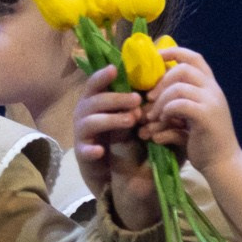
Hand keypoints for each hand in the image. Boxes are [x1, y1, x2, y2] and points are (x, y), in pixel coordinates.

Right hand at [73, 65, 157, 225]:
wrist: (119, 173)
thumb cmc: (126, 137)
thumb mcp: (133, 116)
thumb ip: (138, 101)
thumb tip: (159, 81)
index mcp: (96, 100)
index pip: (95, 83)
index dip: (103, 75)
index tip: (116, 69)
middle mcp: (85, 113)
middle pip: (95, 100)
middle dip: (116, 98)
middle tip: (137, 100)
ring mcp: (83, 133)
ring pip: (91, 121)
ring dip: (111, 119)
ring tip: (131, 121)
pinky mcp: (83, 154)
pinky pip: (84, 150)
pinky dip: (91, 149)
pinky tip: (100, 151)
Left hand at [138, 47, 241, 170]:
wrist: (223, 164)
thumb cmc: (203, 142)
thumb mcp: (188, 118)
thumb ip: (175, 103)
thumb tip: (148, 95)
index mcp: (210, 87)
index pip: (194, 58)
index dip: (173, 52)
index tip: (156, 57)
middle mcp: (213, 90)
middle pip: (183, 69)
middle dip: (161, 80)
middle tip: (149, 97)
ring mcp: (212, 102)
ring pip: (179, 86)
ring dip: (161, 100)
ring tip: (152, 115)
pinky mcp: (206, 116)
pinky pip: (179, 104)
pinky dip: (166, 110)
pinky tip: (162, 121)